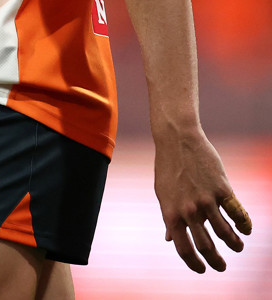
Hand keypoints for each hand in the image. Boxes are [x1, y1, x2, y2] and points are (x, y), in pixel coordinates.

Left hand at [154, 128, 251, 272]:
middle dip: (216, 262)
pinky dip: (244, 225)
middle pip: (207, 247)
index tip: (202, 269)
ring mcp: (206, 200)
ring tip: (237, 246)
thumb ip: (170, 217)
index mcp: (171, 214)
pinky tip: (245, 229)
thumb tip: (170, 239)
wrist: (177, 138)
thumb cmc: (168, 166)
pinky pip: (237, 214)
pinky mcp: (222, 189)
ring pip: (225, 234)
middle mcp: (189, 211)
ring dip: (234, 244)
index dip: (194, 264)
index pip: (184, 250)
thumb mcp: (163, 194)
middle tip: (221, 266)